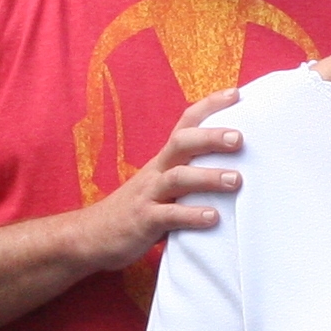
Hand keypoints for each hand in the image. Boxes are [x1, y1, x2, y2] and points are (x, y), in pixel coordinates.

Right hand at [71, 89, 245, 271]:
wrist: (91, 236)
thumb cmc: (137, 211)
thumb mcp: (162, 187)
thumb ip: (191, 180)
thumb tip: (235, 173)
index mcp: (163, 161)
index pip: (185, 124)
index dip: (209, 106)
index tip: (236, 94)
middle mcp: (156, 172)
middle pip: (181, 143)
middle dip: (210, 137)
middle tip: (239, 138)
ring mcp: (148, 195)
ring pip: (177, 178)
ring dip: (208, 177)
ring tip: (236, 180)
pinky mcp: (143, 221)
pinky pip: (168, 216)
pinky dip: (191, 215)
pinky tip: (212, 218)